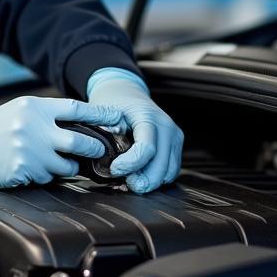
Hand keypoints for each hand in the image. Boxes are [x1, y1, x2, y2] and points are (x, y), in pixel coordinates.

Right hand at [0, 95, 123, 189]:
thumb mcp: (19, 111)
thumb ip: (46, 114)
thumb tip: (81, 122)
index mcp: (34, 107)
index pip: (76, 108)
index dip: (101, 113)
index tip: (118, 117)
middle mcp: (35, 127)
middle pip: (81, 140)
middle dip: (95, 148)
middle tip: (100, 151)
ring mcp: (31, 151)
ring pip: (68, 165)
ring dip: (68, 166)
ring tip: (55, 161)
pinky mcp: (26, 170)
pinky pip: (49, 177)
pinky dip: (47, 175)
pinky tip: (33, 168)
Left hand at [85, 68, 182, 192]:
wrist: (126, 91)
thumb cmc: (113, 102)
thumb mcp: (103, 112)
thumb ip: (103, 133)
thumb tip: (100, 158)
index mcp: (148, 116)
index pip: (147, 148)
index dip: (130, 164)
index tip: (114, 170)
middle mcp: (167, 127)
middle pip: (162, 166)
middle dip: (143, 181)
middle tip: (125, 185)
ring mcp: (174, 137)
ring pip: (169, 172)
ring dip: (150, 182)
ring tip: (130, 182)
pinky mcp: (176, 146)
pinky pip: (171, 170)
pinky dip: (156, 178)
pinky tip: (139, 177)